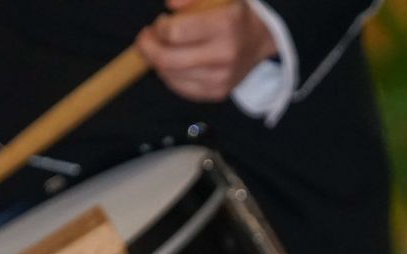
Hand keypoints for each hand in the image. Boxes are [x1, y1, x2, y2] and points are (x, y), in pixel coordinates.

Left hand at [136, 0, 277, 103]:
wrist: (260, 40)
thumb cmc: (232, 13)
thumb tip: (170, 6)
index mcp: (224, 25)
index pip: (174, 33)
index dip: (158, 28)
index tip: (160, 22)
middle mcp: (224, 55)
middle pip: (168, 59)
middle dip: (148, 48)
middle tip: (146, 39)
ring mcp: (221, 79)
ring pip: (170, 76)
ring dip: (157, 62)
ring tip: (162, 48)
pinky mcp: (218, 93)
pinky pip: (181, 89)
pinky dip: (170, 76)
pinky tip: (173, 63)